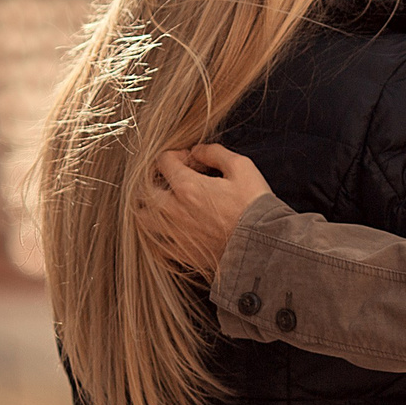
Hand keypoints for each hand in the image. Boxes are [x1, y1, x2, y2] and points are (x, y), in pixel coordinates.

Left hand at [137, 143, 274, 277]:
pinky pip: (156, 246)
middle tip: (172, 179)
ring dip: (149, 208)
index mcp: (187, 187)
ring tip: (163, 204)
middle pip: (144, 190)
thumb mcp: (242, 168)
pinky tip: (168, 230)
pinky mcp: (182, 254)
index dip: (175, 155)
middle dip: (155, 179)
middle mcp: (174, 211)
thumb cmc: (255, 207)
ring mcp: (175, 234)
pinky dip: (156, 235)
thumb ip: (215, 153)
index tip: (190, 161)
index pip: (163, 161)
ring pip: (142, 220)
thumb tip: (197, 150)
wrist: (263, 247)